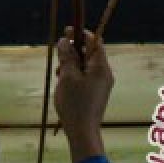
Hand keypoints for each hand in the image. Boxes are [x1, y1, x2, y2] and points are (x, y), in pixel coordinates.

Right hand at [53, 27, 112, 162]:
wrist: (83, 131)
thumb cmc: (75, 103)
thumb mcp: (67, 76)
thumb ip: (67, 56)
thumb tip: (65, 40)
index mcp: (101, 67)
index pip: (95, 42)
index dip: (81, 34)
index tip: (66, 31)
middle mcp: (104, 73)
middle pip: (89, 53)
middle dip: (72, 52)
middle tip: (59, 58)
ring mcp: (101, 84)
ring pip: (85, 65)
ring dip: (71, 64)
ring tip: (59, 75)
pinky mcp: (96, 92)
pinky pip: (85, 76)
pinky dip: (74, 75)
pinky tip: (64, 84)